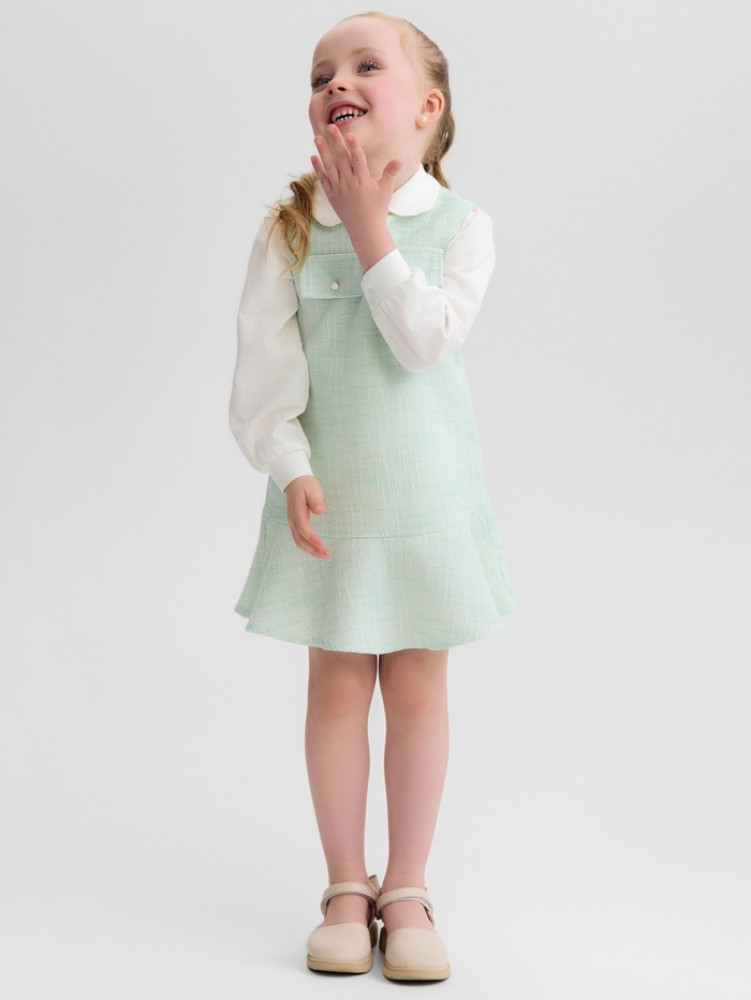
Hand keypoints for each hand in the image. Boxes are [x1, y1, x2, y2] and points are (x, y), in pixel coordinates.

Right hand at [284, 475, 330, 559]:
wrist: (295, 481)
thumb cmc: (306, 485)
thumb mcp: (313, 489)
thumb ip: (316, 500)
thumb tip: (319, 510)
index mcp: (297, 511)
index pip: (304, 528)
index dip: (312, 538)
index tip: (322, 545)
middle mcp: (293, 520)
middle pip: (300, 540)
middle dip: (313, 550)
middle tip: (327, 555)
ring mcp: (293, 523)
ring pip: (299, 542)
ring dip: (311, 551)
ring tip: (324, 556)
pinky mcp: (295, 524)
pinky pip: (299, 539)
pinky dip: (307, 547)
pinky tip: (316, 550)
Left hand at [311, 126, 399, 270]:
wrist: (365, 230)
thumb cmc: (377, 210)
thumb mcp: (386, 191)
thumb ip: (390, 173)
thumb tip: (399, 159)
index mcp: (363, 180)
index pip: (357, 158)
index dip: (353, 145)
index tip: (349, 133)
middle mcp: (349, 183)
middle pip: (341, 158)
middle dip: (336, 141)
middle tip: (331, 127)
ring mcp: (339, 189)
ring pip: (329, 166)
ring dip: (323, 151)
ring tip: (317, 138)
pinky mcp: (332, 196)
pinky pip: (323, 179)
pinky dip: (318, 168)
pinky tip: (314, 157)